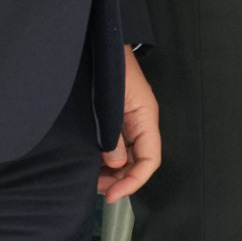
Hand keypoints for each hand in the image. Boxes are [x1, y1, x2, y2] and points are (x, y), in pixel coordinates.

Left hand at [98, 47, 160, 202]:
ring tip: (91, 178)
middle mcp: (141, 123)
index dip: (134, 181)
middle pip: (138, 162)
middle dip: (120, 179)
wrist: (104, 45)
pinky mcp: (118, 120)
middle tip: (96, 189)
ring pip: (128, 157)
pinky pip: (118, 147)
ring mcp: (130, 122)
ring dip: (113, 172)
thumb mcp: (111, 104)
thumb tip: (115, 164)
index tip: (112, 195)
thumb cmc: (111, 69)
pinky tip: (92, 164)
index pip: (150, 159)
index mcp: (146, 117)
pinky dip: (107, 160)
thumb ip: (113, 135)